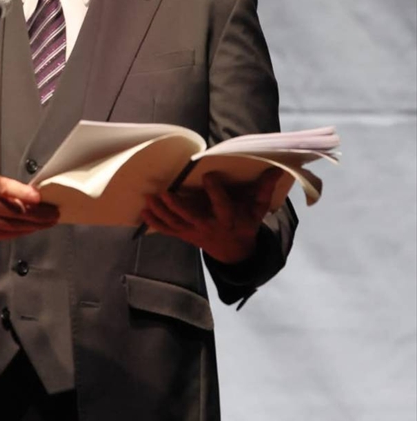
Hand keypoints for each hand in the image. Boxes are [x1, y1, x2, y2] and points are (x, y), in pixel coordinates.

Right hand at [0, 171, 58, 242]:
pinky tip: (34, 228)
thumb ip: (12, 189)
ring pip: (12, 225)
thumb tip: (37, 196)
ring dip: (34, 225)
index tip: (39, 196)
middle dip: (37, 214)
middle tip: (54, 213)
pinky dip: (23, 231)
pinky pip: (8, 234)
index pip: (5, 188)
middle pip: (12, 210)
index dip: (22, 193)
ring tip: (49, 222)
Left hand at [140, 167, 282, 263]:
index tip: (208, 175)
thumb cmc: (245, 224)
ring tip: (149, 198)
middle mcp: (209, 226)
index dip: (215, 191)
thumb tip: (277, 168)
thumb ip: (264, 190)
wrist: (234, 252)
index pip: (221, 205)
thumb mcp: (257, 210)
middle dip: (178, 207)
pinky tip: (143, 211)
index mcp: (228, 219)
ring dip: (161, 212)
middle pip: (191, 218)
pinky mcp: (185, 235)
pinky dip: (155, 223)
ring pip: (175, 224)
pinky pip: (168, 231)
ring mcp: (194, 232)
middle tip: (166, 193)